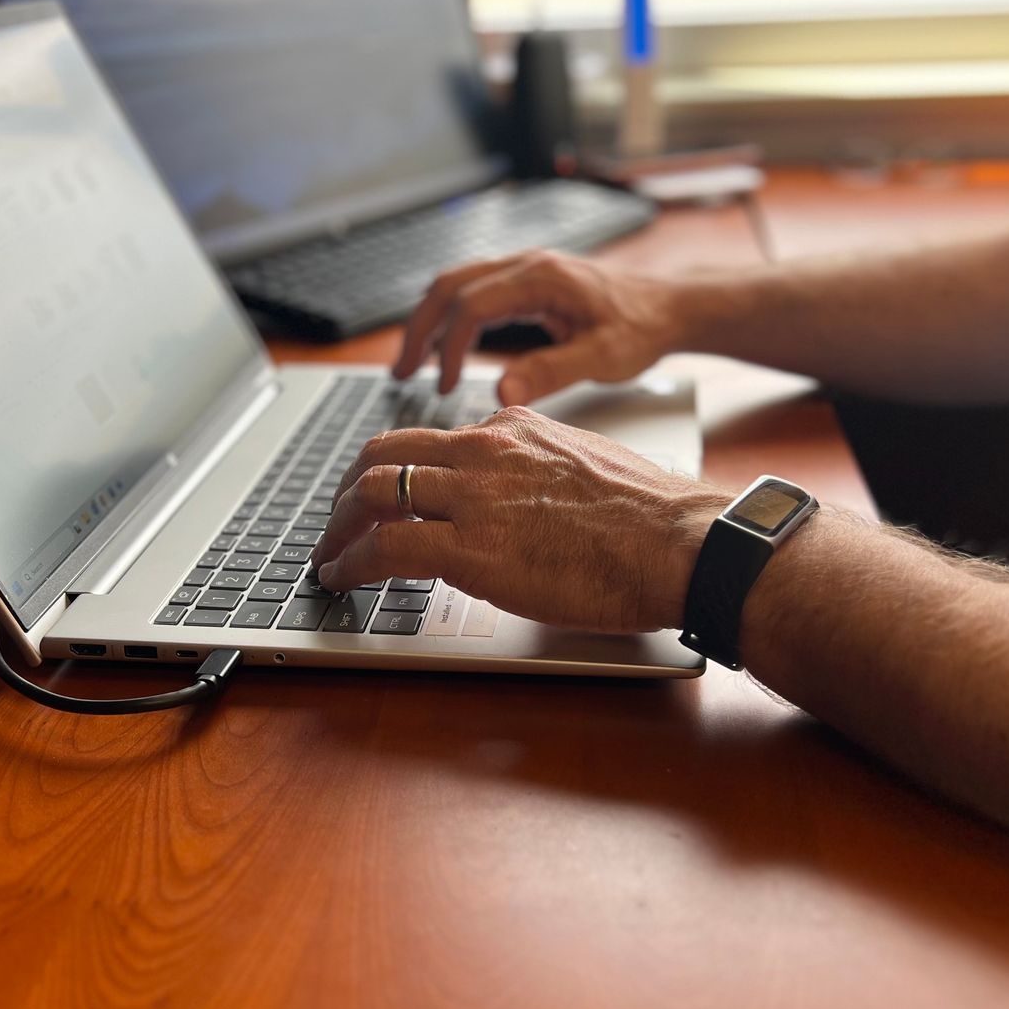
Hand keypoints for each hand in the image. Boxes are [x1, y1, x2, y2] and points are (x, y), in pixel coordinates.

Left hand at [308, 407, 731, 634]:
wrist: (678, 543)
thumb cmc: (651, 521)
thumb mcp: (587, 468)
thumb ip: (541, 474)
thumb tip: (527, 506)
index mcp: (514, 430)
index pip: (433, 440)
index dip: (396, 470)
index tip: (386, 497)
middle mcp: (484, 451)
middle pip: (384, 455)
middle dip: (350, 491)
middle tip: (340, 522)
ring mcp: (473, 497)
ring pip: (372, 495)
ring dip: (339, 529)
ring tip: (330, 556)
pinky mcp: (470, 548)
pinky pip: (385, 548)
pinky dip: (351, 563)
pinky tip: (342, 579)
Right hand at [392, 252, 690, 405]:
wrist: (670, 306)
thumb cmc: (642, 329)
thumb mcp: (604, 358)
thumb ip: (552, 373)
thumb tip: (500, 394)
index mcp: (541, 277)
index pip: (471, 305)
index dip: (448, 347)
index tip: (443, 387)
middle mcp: (526, 264)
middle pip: (449, 285)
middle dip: (420, 329)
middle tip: (402, 373)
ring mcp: (524, 269)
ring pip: (456, 284)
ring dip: (429, 321)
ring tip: (413, 365)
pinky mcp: (527, 281)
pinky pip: (474, 290)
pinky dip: (450, 317)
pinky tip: (446, 348)